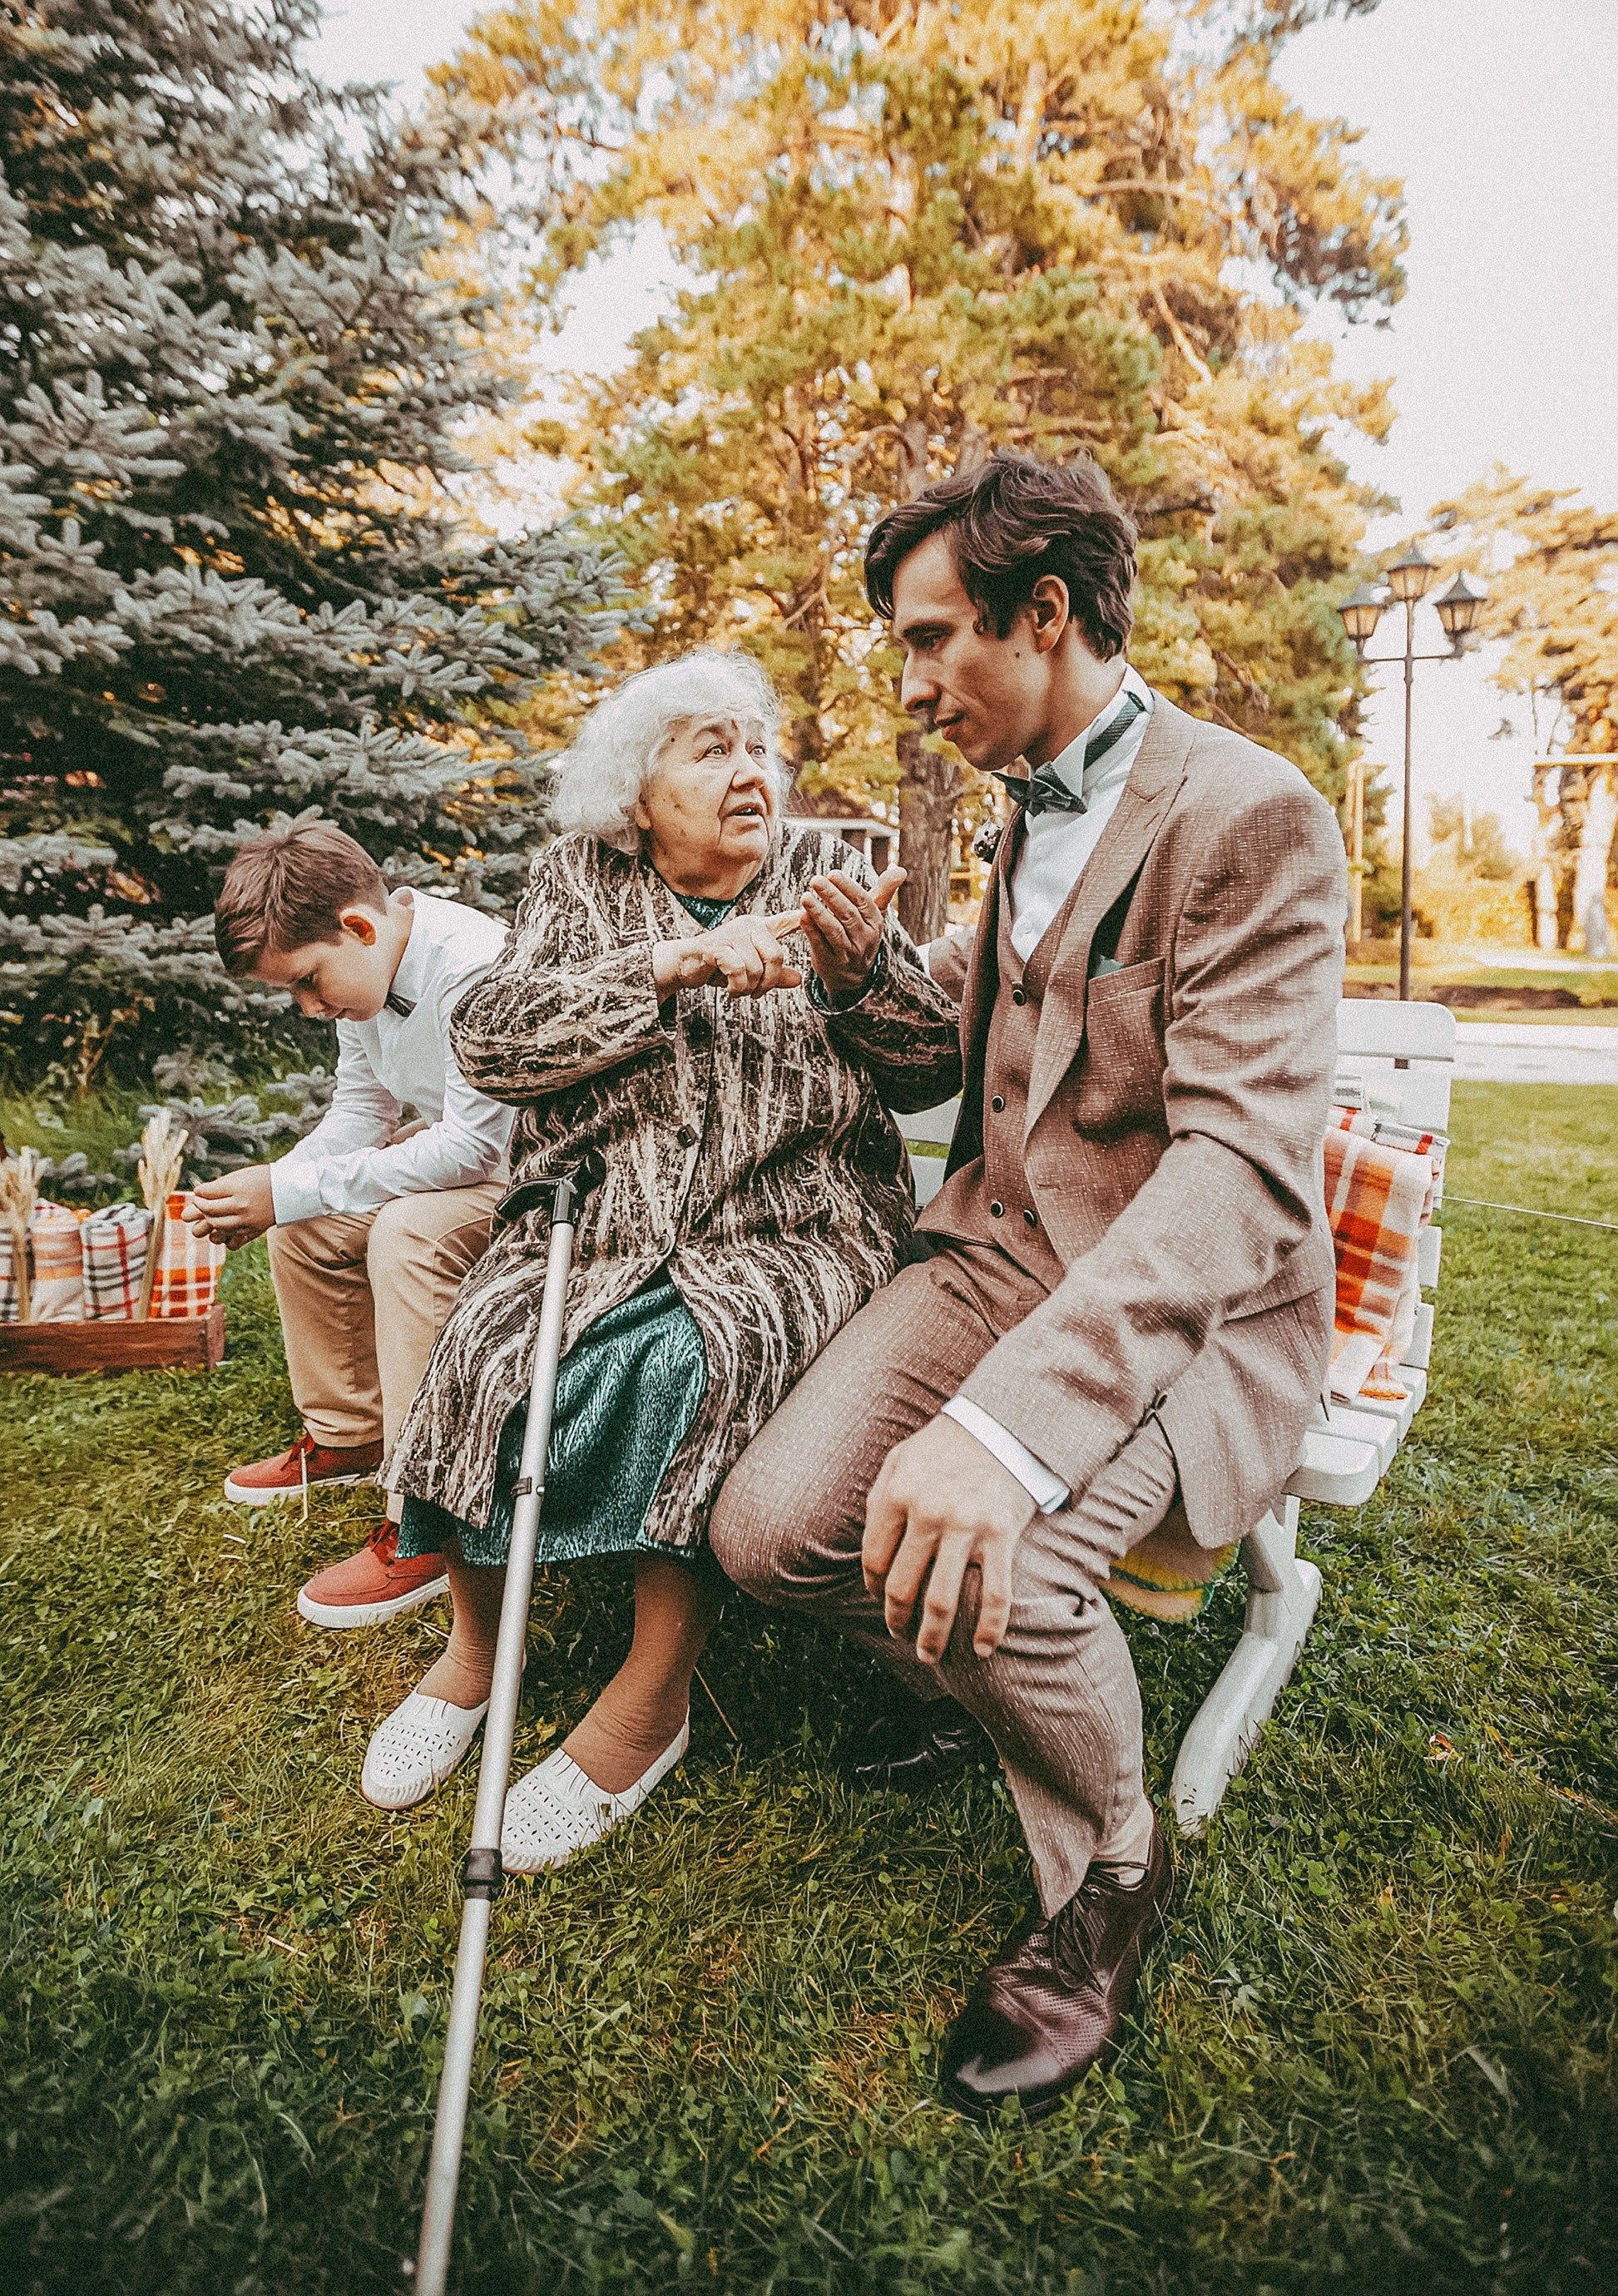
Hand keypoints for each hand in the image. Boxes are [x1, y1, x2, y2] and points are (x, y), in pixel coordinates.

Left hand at [184, 1164, 274, 1248]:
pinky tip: (225, 1228)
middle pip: (207, 1212)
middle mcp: (240, 1206)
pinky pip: (230, 1243)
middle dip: (198, 1207)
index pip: (204, 1193)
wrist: (290, 1190)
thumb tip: (197, 1195)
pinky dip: (224, 1237)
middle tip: (201, 1203)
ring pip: (215, 1228)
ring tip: (211, 1216)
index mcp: (236, 1188)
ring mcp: (246, 1222)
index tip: (200, 1192)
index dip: (198, 1192)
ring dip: (207, 1223)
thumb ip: (218, 1186)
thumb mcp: (240, 1175)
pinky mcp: (252, 1232)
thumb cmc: (263, 1179)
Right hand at [651, 912, 803, 998]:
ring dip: (749, 988)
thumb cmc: (719, 967)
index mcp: (761, 929)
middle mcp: (749, 926)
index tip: (820, 910)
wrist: (684, 966)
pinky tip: (730, 990)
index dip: (805, 917)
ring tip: (738, 991)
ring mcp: (732, 934)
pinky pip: (738, 970)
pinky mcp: (716, 946)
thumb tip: (799, 979)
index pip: (788, 920)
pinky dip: (736, 987)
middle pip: (776, 955)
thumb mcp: (751, 973)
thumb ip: (775, 976)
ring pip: (756, 967)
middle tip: (756, 993)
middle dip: (769, 982)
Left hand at [799, 866, 905, 1001]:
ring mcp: (847, 953)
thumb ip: (884, 891)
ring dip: (819, 913)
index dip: (848, 887)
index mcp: (875, 923)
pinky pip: (819, 944)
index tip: (833, 874)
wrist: (854, 975)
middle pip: (847, 915)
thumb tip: (901, 870)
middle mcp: (863, 939)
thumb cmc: (862, 934)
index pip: (863, 902)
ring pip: (834, 931)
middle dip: (831, 896)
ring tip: (805, 897)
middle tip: (816, 880)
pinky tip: (802, 916)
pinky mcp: (829, 962)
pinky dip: (811, 930)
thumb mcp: (875, 915)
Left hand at [863, 1414, 1037, 1663]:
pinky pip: (995, 1593)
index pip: (875, 1560)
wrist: (1001, 1424)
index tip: (880, 1600)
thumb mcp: (899, 1461)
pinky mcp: (1001, 1534)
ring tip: (928, 1655)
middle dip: (897, 1620)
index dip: (873, 1588)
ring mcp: (966, 1526)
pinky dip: (989, 1628)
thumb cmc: (945, 1446)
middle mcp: (927, 1514)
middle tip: (900, 1636)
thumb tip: (870, 1554)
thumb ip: (879, 1502)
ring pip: (943, 1599)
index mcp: (897, 1496)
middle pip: (903, 1586)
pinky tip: (984, 1649)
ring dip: (933, 1637)